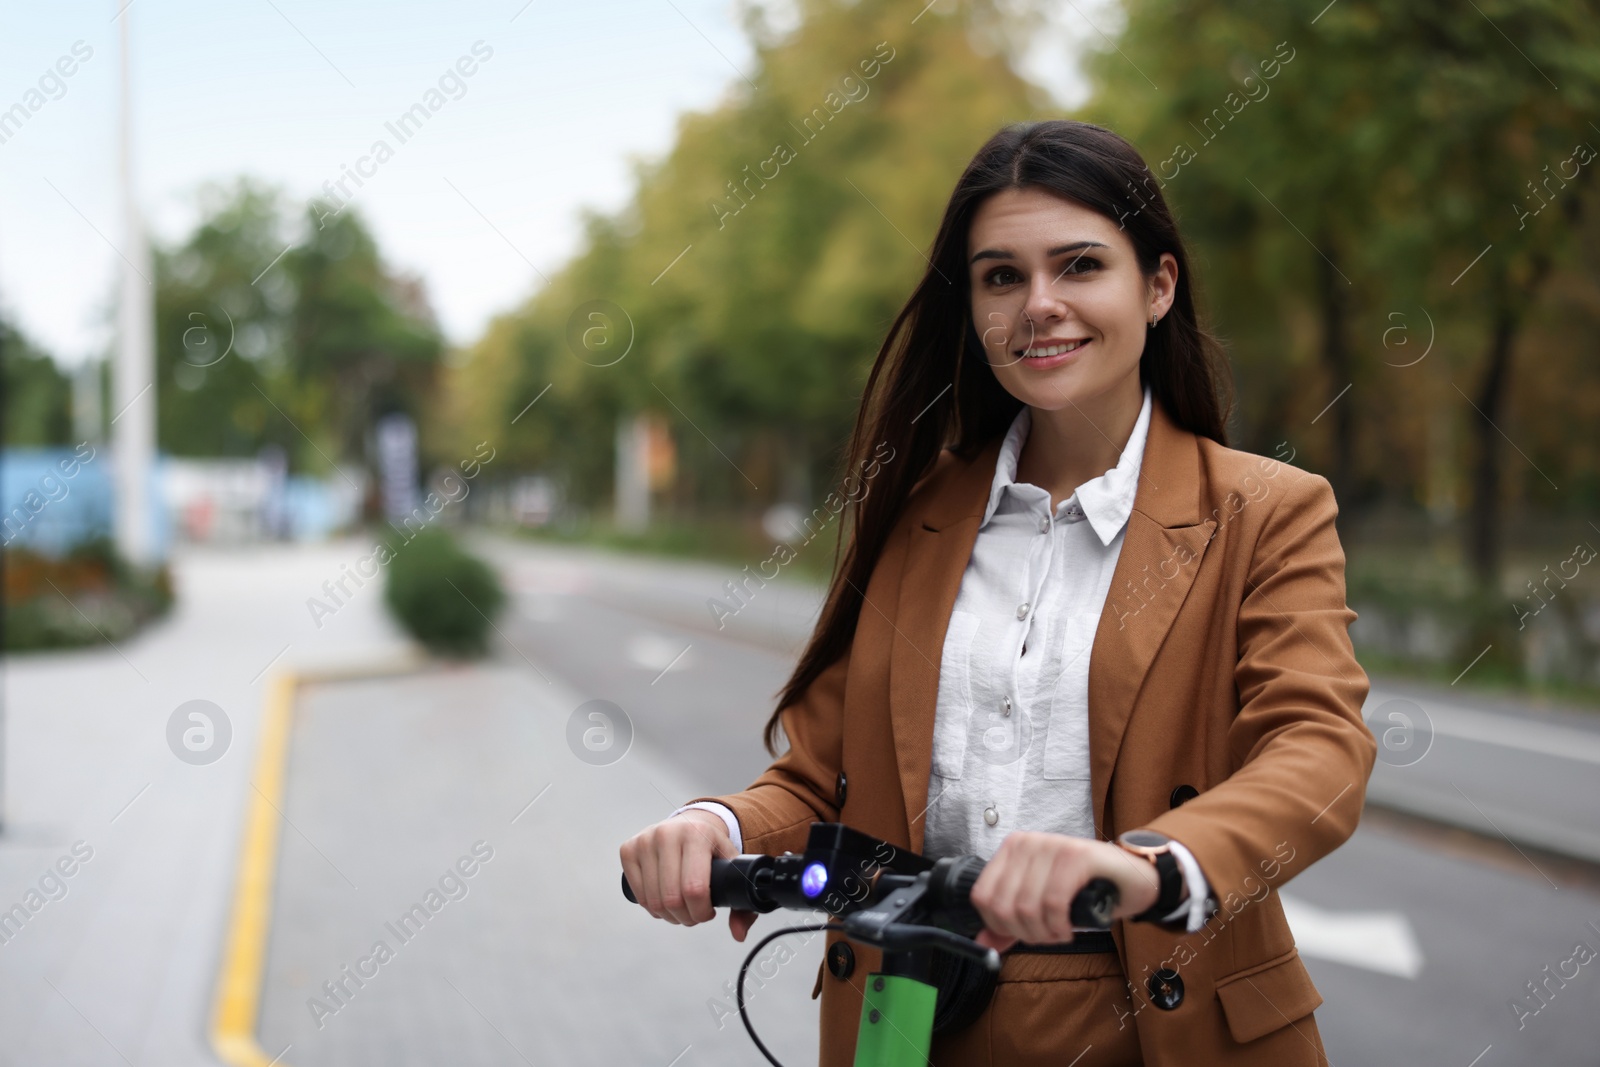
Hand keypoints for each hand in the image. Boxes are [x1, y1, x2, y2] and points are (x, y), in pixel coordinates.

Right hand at [619, 810, 758, 940]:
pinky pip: (638, 895)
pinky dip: (652, 908)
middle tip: (695, 914)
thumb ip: (742, 903)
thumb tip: (738, 934)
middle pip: (672, 899)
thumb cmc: (712, 847)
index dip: (702, 912)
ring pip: (653, 901)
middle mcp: (667, 834)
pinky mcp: (628, 849)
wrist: (690, 823)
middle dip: (686, 917)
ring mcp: (644, 841)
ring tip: (682, 909)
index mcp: (696, 835)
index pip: (694, 888)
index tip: (709, 912)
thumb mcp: (732, 866)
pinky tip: (665, 901)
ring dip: (669, 916)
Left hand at [968, 831, 1162, 951]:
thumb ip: (1011, 924)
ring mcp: (1051, 846)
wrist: (1132, 879)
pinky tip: (1069, 928)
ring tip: (1060, 932)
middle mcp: (1027, 843)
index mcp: (1011, 850)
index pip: (982, 897)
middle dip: (1026, 934)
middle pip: (1004, 907)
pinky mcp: (1076, 855)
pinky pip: (1053, 902)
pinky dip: (1060, 926)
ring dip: (1045, 933)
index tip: (1023, 933)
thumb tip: (982, 944)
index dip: (1000, 927)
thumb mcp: (1041, 906)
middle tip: (1048, 936)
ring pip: (1027, 907)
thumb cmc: (1086, 891)